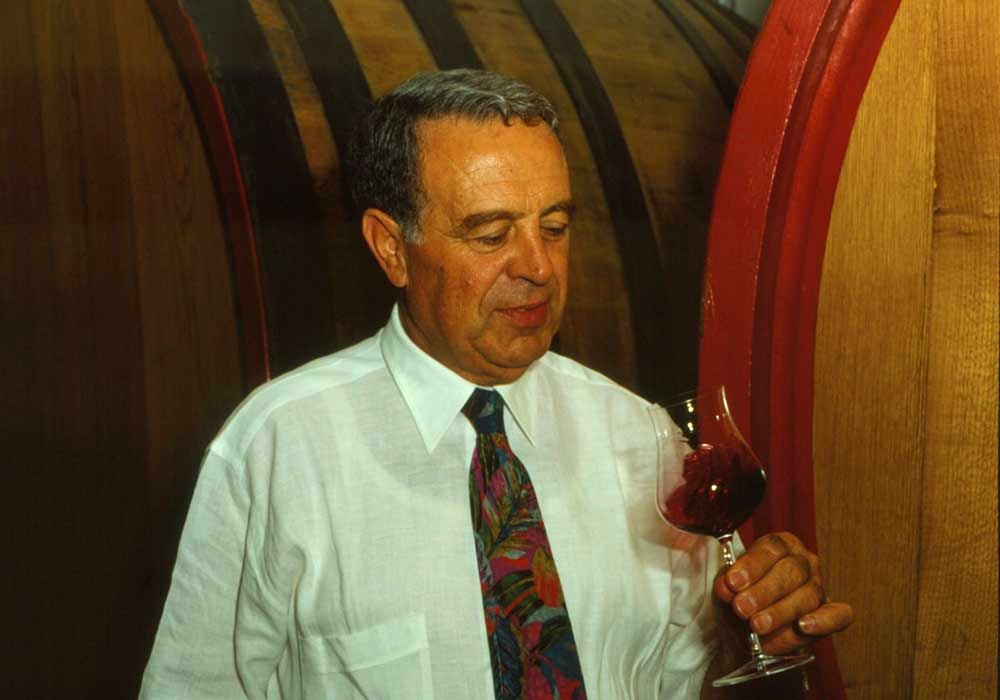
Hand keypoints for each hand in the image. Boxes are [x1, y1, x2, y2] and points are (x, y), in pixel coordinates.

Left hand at [713, 532, 853, 654]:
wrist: (753, 619)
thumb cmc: (742, 593)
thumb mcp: (730, 584)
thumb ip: (728, 582)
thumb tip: (728, 587)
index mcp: (781, 545)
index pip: (772, 548)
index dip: (752, 564)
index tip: (733, 582)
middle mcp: (804, 562)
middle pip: (791, 571)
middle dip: (764, 592)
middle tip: (741, 608)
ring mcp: (819, 588)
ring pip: (807, 596)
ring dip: (780, 612)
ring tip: (757, 625)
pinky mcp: (832, 615)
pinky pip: (837, 616)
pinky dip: (822, 622)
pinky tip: (803, 626)